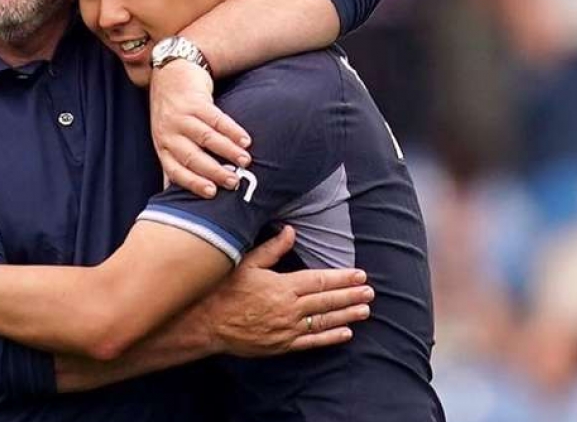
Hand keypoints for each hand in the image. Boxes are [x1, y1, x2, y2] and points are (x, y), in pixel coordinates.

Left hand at [149, 60, 251, 197]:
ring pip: (207, 138)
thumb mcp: (166, 136)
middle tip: (233, 182)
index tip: (212, 193)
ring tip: (245, 161)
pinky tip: (245, 140)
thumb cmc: (172, 112)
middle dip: (214, 171)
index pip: (176, 170)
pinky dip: (233, 130)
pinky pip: (216, 118)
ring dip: (228, 151)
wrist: (171, 73)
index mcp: (162, 146)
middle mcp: (169, 132)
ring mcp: (181, 116)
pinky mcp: (195, 101)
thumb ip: (175, 160)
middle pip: (192, 157)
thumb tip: (175, 193)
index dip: (193, 183)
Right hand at [196, 226, 372, 355]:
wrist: (206, 323)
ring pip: (324, 322)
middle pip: (327, 301)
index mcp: (283, 286)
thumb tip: (290, 231)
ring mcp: (287, 329)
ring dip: (346, 315)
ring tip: (365, 311)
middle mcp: (289, 308)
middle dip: (351, 296)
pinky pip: (311, 342)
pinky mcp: (281, 346)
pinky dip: (330, 338)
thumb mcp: (245, 263)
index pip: (320, 280)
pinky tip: (345, 333)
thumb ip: (271, 249)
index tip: (360, 274)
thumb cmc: (223, 290)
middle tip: (370, 292)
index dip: (342, 278)